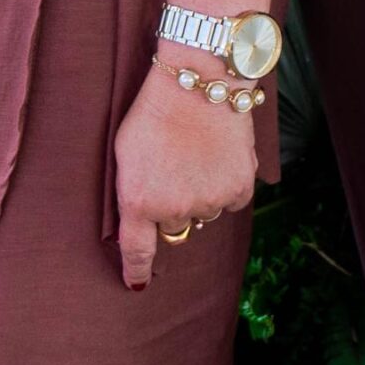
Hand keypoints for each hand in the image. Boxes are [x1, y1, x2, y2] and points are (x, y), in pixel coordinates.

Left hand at [114, 57, 256, 288]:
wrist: (198, 81)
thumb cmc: (155, 111)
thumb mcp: (126, 152)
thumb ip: (132, 193)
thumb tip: (146, 223)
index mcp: (139, 202)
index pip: (137, 251)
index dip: (136, 270)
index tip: (136, 283)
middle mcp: (174, 210)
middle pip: (174, 227)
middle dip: (173, 208)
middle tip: (175, 171)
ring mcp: (208, 201)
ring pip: (204, 212)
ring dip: (201, 193)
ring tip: (197, 154)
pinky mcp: (238, 189)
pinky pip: (231, 201)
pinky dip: (226, 184)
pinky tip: (218, 155)